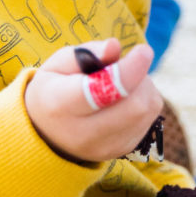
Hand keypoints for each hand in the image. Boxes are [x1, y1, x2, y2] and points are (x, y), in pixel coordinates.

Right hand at [25, 38, 161, 163]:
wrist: (47, 133)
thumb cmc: (54, 90)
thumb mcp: (58, 64)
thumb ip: (87, 52)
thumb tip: (114, 46)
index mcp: (61, 105)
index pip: (101, 91)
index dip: (129, 70)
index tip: (143, 50)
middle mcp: (84, 133)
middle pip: (134, 105)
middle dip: (140, 77)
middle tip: (126, 65)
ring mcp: (106, 146)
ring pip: (146, 110)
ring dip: (144, 88)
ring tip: (123, 82)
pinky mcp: (123, 150)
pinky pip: (148, 120)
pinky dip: (144, 102)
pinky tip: (125, 100)